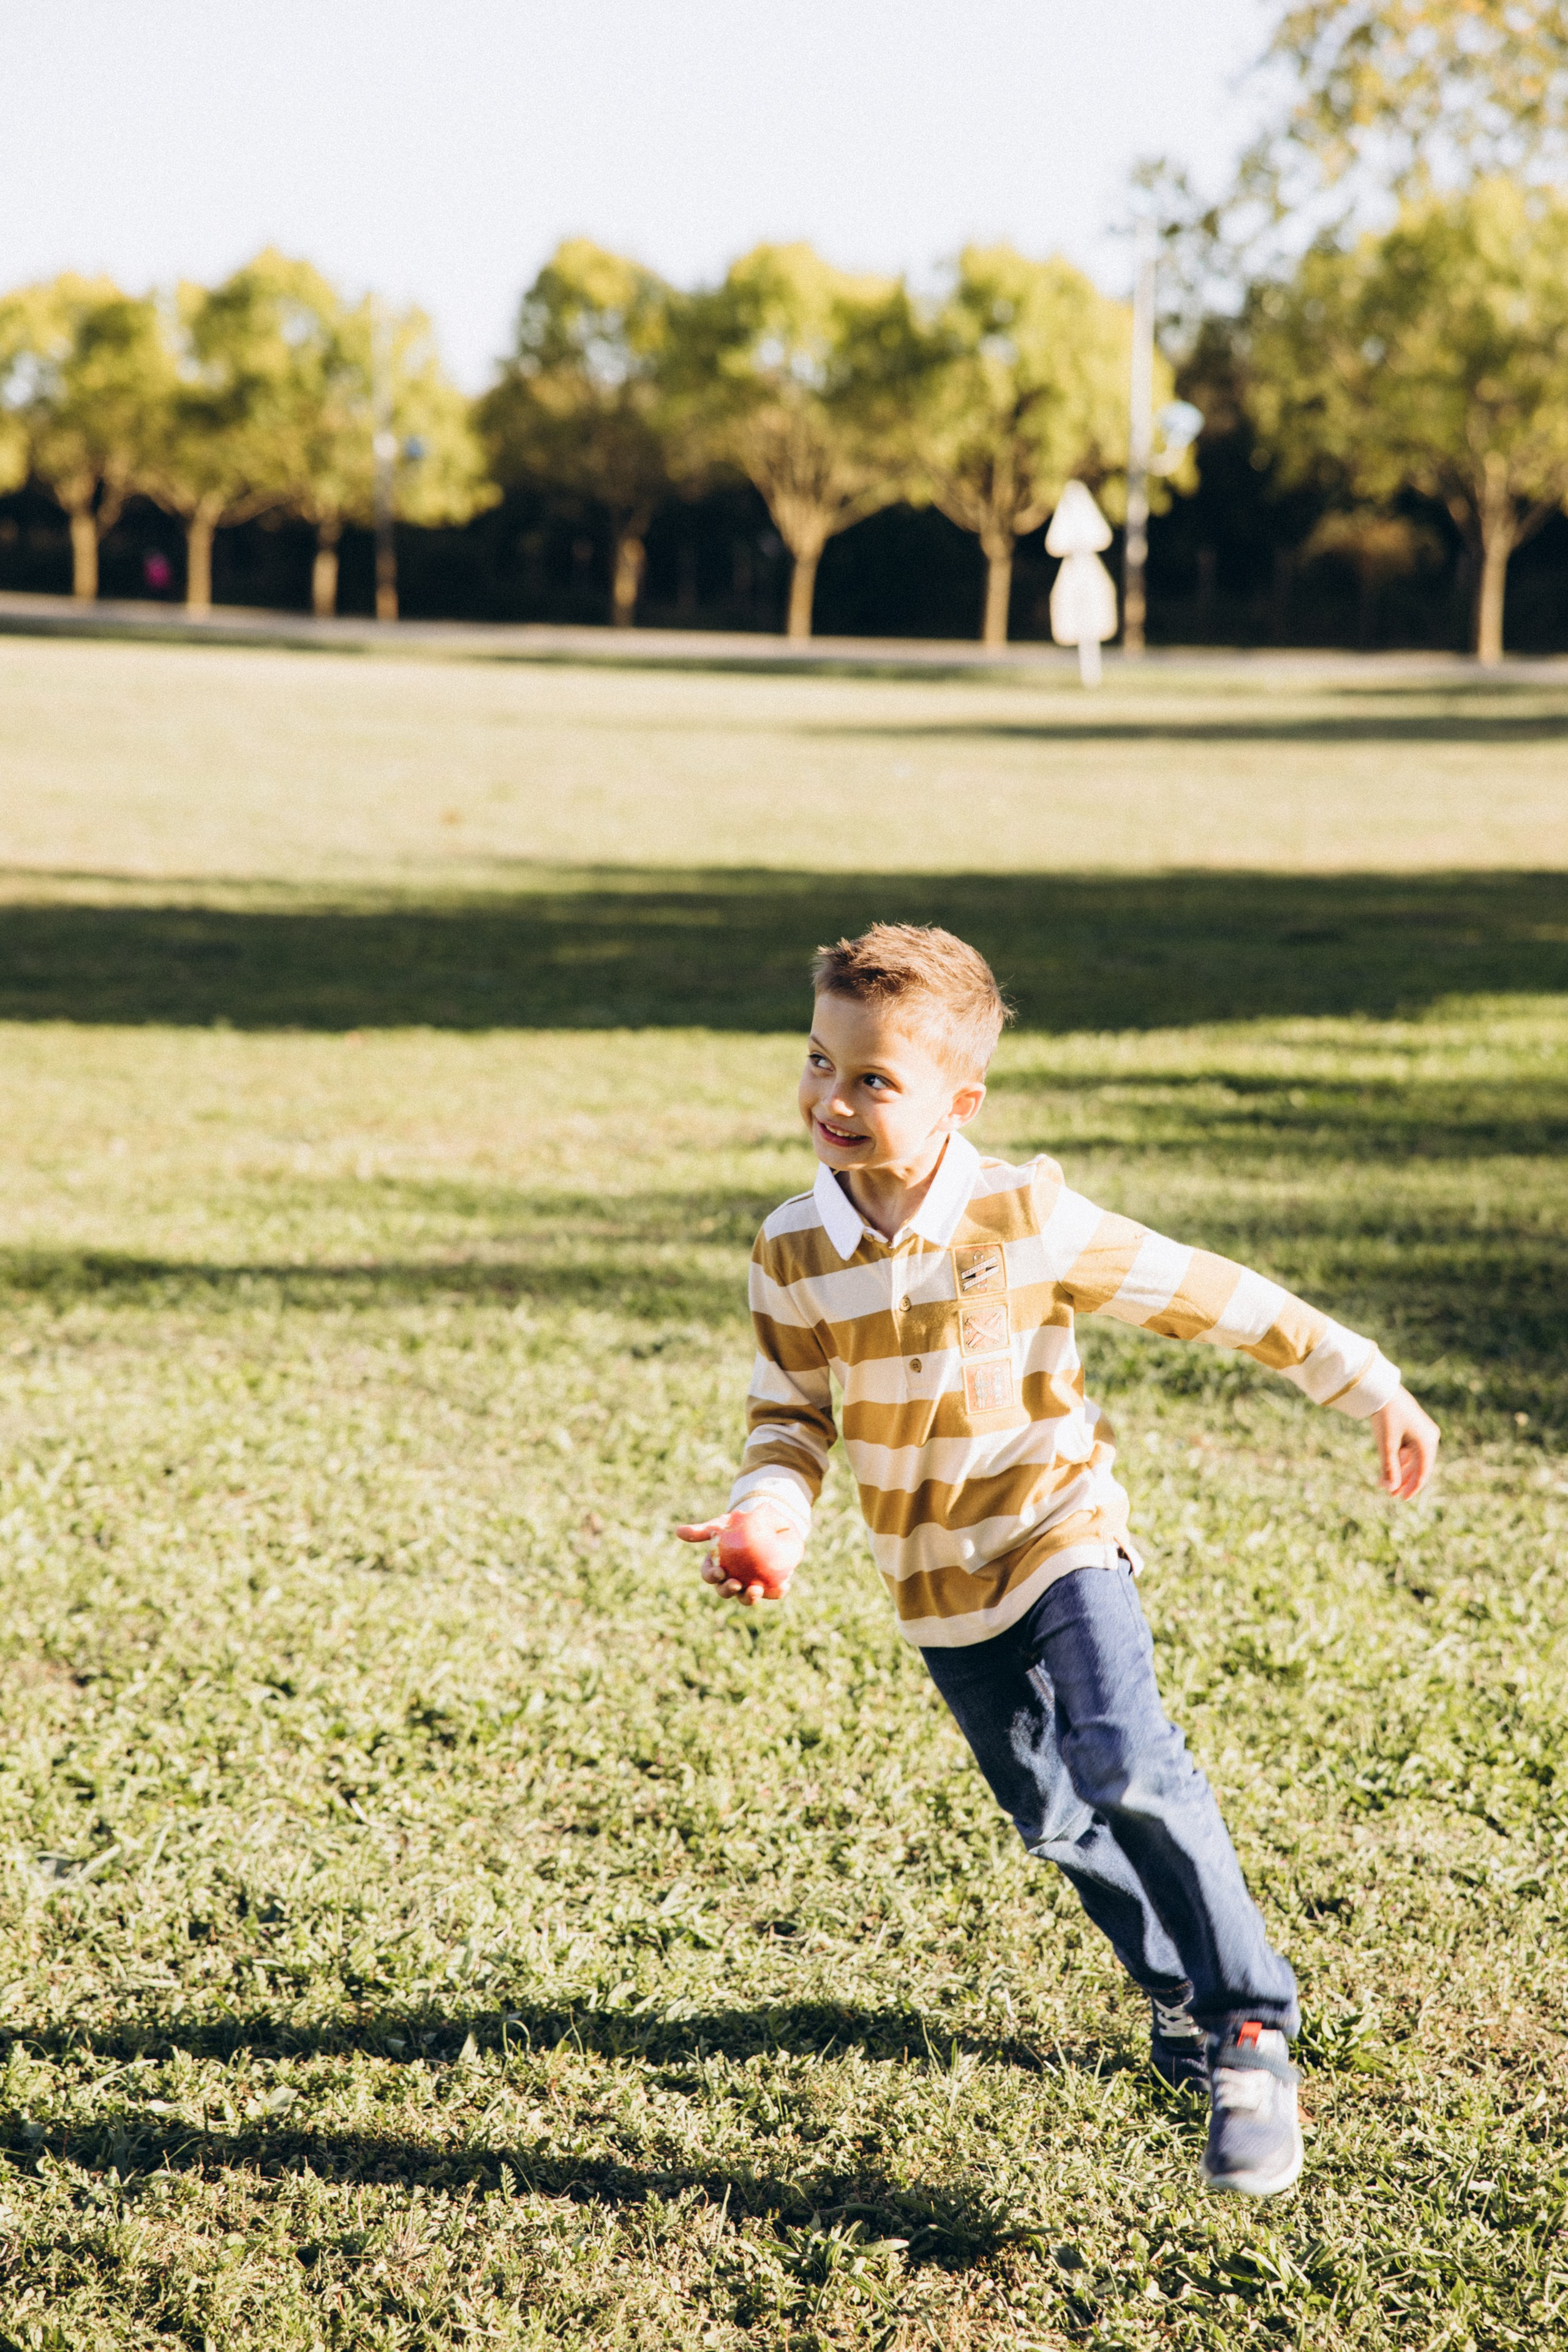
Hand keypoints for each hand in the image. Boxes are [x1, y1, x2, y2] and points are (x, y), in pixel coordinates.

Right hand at [674, 1509, 803, 1605]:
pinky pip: (773, 1592)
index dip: (712, 1576)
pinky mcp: (768, 1586)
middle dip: (728, 1591)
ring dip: (750, 1597)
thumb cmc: (735, 1526)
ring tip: (756, 1590)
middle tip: (736, 1584)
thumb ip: (701, 1530)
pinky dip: (777, 1591)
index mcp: (717, 1569)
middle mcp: (731, 1580)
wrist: (762, 1524)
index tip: (720, 1571)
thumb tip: (677, 1531)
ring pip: (747, 1597)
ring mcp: (749, 1585)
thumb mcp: (719, 1525)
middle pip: (726, 1591)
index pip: (710, 1576)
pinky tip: (784, 1585)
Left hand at [1372, 1386, 1439, 1499]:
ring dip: (1400, 1471)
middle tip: (1391, 1495)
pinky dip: (1399, 1460)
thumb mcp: (1386, 1444)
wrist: (1381, 1390)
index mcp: (1427, 1442)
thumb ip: (1389, 1467)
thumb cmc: (1385, 1416)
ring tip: (1385, 1485)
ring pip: (1413, 1459)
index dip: (1413, 1488)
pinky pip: (1409, 1450)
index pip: (1423, 1472)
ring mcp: (1423, 1433)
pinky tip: (1387, 1470)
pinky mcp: (1415, 1429)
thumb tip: (1390, 1489)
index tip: (1401, 1499)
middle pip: (1418, 1467)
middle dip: (1403, 1481)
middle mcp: (1429, 1438)